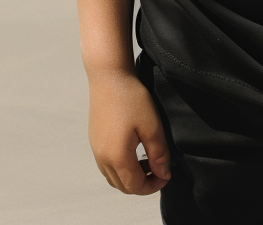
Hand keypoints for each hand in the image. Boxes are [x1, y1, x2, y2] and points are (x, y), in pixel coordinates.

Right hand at [87, 67, 171, 194]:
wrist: (108, 76)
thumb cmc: (130, 97)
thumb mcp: (152, 125)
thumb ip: (159, 153)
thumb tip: (163, 173)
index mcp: (117, 157)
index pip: (135, 186)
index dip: (154, 185)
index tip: (167, 174)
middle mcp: (102, 158)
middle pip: (123, 186)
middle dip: (143, 183)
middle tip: (159, 168)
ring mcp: (96, 149)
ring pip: (113, 177)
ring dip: (131, 176)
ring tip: (148, 159)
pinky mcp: (95, 140)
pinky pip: (107, 165)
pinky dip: (121, 167)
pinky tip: (134, 150)